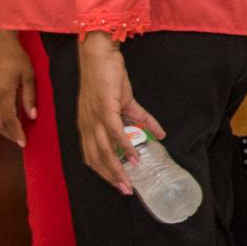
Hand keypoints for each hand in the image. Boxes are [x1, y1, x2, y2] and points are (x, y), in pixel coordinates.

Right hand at [0, 25, 38, 147]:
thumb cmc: (16, 56)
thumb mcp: (28, 74)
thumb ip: (29, 96)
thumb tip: (32, 116)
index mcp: (3, 93)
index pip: (9, 119)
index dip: (15, 133)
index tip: (23, 143)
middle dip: (8, 134)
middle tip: (20, 141)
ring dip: (1, 129)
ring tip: (14, 132)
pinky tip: (6, 120)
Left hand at [76, 32, 162, 192]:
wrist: (99, 55)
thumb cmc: (108, 76)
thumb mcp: (124, 102)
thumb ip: (139, 119)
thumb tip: (159, 133)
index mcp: (88, 125)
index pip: (91, 156)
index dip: (103, 171)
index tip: (117, 182)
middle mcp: (87, 125)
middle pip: (96, 158)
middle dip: (111, 177)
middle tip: (125, 190)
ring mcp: (94, 118)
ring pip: (103, 151)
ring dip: (116, 168)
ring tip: (129, 181)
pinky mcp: (104, 108)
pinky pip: (114, 133)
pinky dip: (124, 147)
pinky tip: (134, 156)